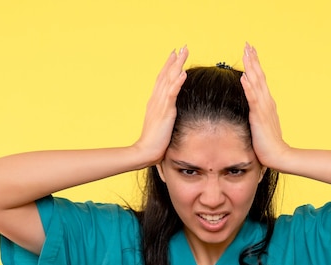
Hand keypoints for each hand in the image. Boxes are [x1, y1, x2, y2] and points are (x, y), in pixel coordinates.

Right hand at [135, 46, 188, 164]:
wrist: (146, 151)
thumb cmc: (154, 142)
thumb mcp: (160, 124)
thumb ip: (164, 115)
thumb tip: (169, 112)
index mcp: (155, 102)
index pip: (162, 80)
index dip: (168, 66)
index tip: (175, 54)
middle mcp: (156, 100)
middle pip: (165, 75)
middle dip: (174, 61)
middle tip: (182, 47)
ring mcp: (160, 105)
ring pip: (169, 80)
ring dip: (177, 66)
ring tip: (184, 53)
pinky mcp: (165, 112)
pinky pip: (172, 94)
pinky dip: (177, 82)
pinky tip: (182, 73)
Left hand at [240, 43, 289, 168]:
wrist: (278, 155)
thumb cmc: (268, 143)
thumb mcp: (261, 124)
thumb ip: (257, 113)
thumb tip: (251, 106)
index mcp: (266, 103)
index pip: (260, 80)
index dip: (255, 65)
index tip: (250, 51)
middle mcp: (267, 102)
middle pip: (259, 76)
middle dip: (253, 60)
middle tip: (247, 44)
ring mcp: (264, 108)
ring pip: (257, 83)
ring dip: (251, 68)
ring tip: (246, 54)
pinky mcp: (259, 117)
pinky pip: (253, 99)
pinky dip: (249, 87)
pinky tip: (245, 77)